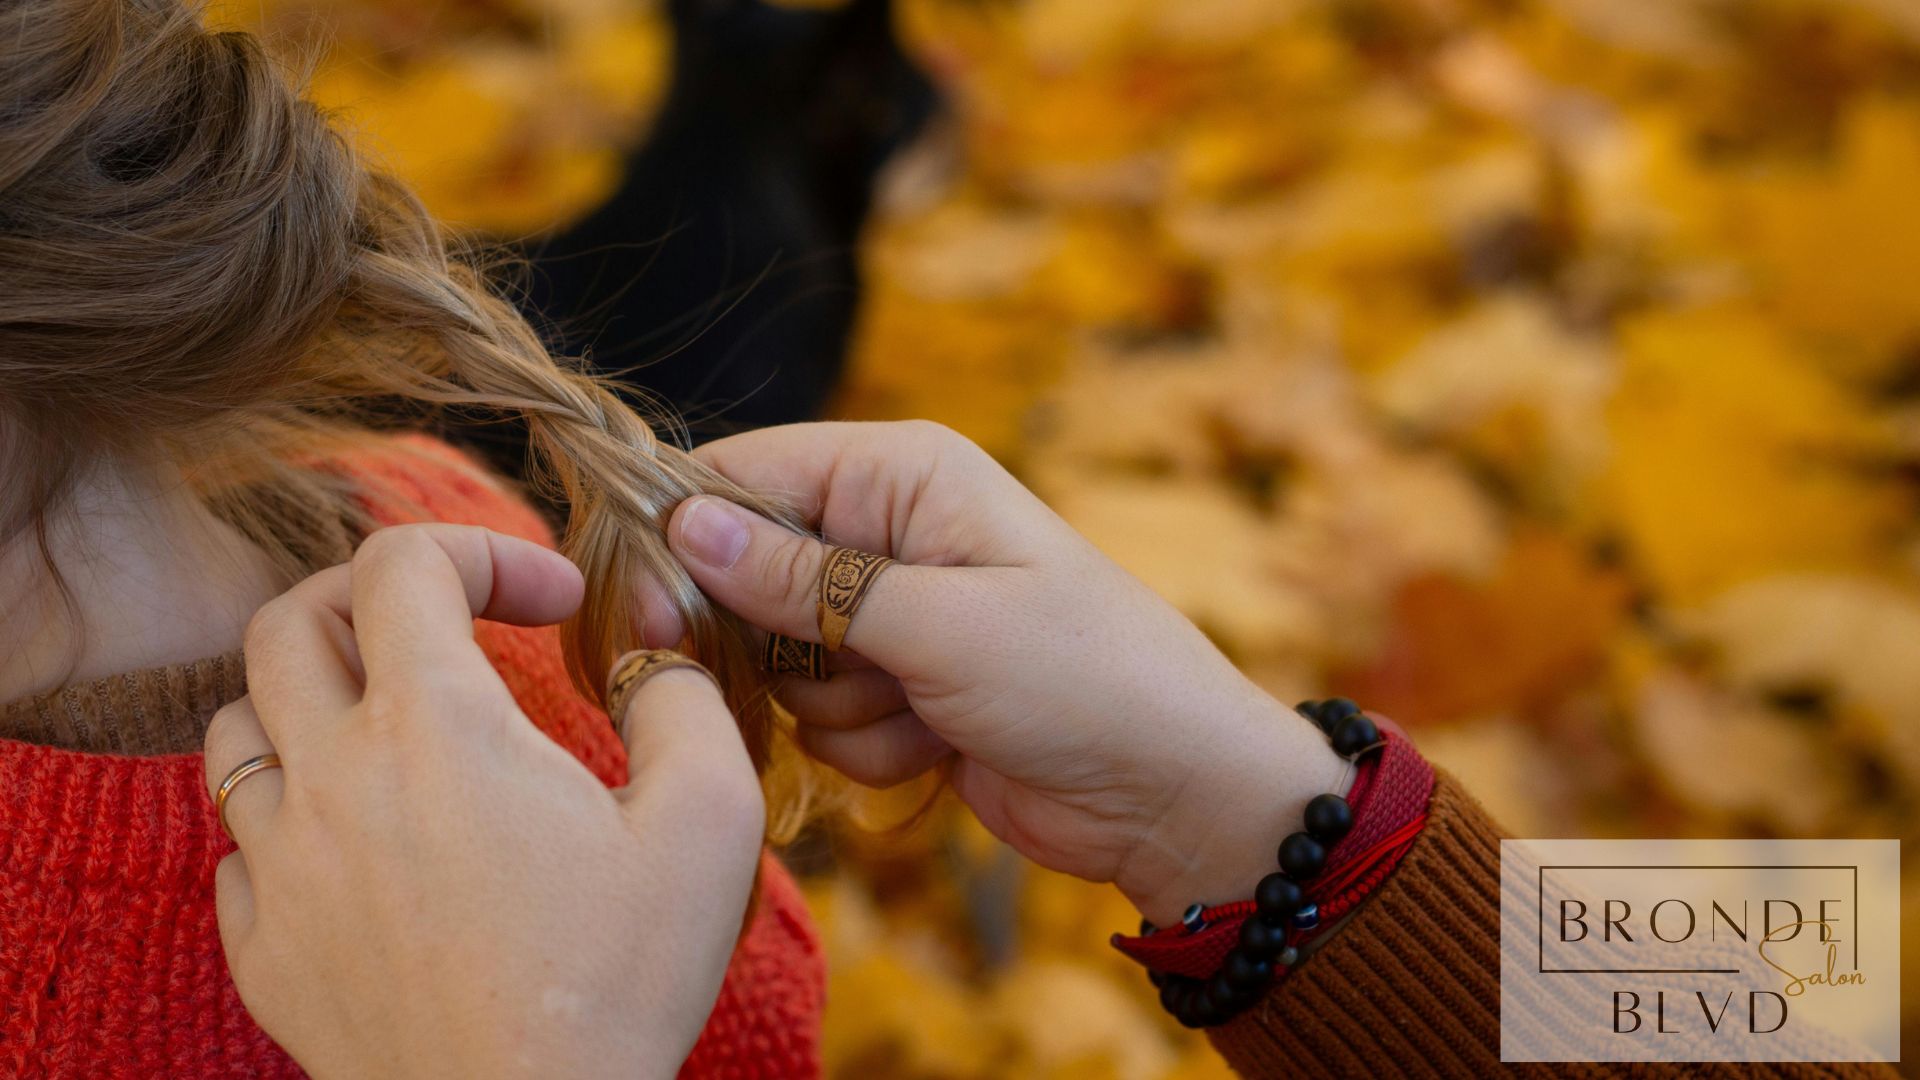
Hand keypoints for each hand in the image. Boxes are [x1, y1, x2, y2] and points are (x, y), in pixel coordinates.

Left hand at [204, 524, 764, 1079]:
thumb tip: (652, 645)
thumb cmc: (620, 983)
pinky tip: (371, 848)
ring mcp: (281, 868)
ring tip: (396, 731)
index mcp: (435, 727)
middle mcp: (332, 780)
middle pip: (288, 621)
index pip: (400, 561)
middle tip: (451, 633)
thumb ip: (682, 697)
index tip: (554, 604)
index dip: (484, 549)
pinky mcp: (263, 948)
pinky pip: (239, 842)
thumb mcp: (709, 820)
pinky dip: (295, 815)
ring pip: (238, 725)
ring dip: (313, 699)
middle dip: (373, 599)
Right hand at [645, 421, 1347, 925]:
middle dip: (779, 645)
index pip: (744, 475)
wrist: (1174, 793)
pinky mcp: (899, 691)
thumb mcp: (940, 624)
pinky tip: (943, 745)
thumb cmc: (1081, 680)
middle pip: (745, 576)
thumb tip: (685, 519)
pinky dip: (869, 744)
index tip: (653, 613)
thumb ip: (804, 580)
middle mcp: (888, 532)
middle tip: (842, 677)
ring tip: (930, 708)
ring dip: (840, 706)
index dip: (687, 540)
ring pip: (781, 662)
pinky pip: (822, 719)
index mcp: (902, 475)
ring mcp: (892, 617)